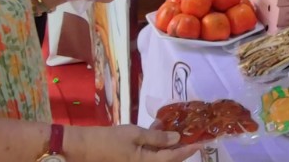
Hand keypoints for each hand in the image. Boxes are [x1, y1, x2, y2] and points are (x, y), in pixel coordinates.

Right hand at [62, 125, 200, 161]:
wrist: (86, 147)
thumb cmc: (110, 140)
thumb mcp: (135, 134)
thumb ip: (157, 137)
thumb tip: (176, 138)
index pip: (175, 157)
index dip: (189, 149)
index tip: (202, 142)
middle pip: (170, 160)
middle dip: (182, 148)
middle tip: (194, 136)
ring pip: (160, 157)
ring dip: (169, 145)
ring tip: (178, 130)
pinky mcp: (133, 159)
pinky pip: (150, 154)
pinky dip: (157, 144)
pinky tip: (158, 130)